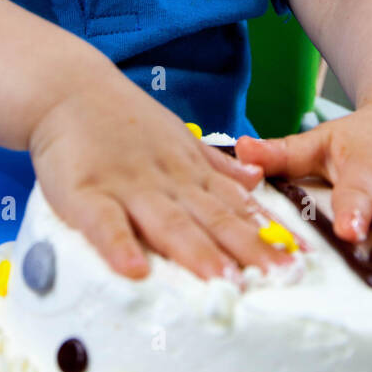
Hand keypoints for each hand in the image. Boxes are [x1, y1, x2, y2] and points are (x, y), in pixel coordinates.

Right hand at [28, 65, 305, 281]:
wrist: (68, 89)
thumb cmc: (121, 120)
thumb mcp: (177, 137)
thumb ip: (215, 166)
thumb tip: (257, 182)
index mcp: (189, 171)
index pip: (237, 206)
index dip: (269, 233)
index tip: (303, 258)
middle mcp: (167, 181)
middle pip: (213, 219)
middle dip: (249, 250)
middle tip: (282, 276)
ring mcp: (127, 186)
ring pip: (168, 223)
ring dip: (198, 252)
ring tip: (225, 281)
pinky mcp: (86, 193)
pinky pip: (104, 224)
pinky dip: (119, 247)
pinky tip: (134, 272)